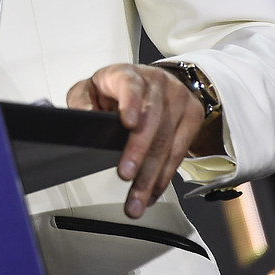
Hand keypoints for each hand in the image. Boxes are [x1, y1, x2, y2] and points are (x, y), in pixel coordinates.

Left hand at [66, 63, 210, 218]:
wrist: (152, 82)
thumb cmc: (116, 88)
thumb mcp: (91, 88)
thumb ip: (82, 101)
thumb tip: (85, 117)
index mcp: (128, 74)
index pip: (131, 85)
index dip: (130, 103)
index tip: (127, 123)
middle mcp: (157, 84)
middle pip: (152, 121)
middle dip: (139, 154)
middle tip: (126, 177)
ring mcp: (178, 99)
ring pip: (167, 142)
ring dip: (151, 176)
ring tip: (137, 200)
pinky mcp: (192, 116)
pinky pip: (180, 152)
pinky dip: (164, 176)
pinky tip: (152, 191)